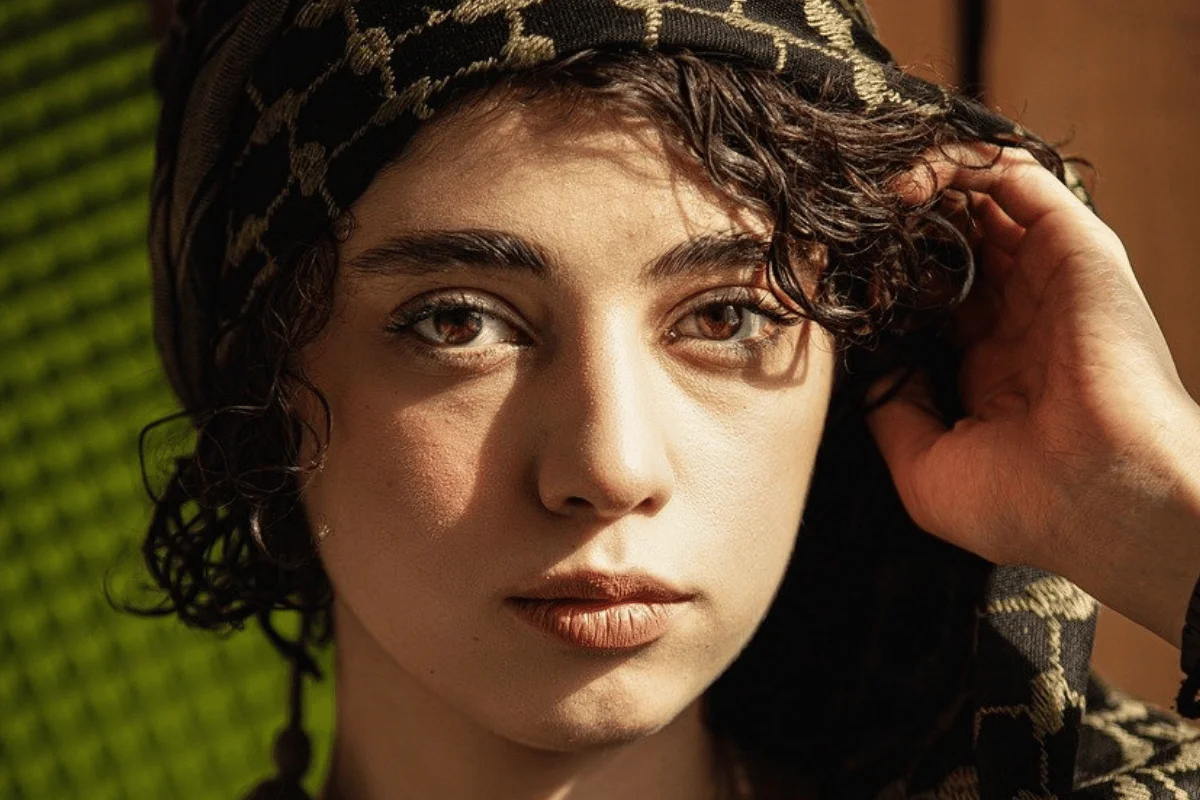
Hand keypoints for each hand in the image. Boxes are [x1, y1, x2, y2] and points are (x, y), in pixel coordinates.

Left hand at [866, 144, 1199, 647]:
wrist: (1104, 500)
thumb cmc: (1024, 504)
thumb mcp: (925, 468)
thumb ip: (890, 412)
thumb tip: (859, 370)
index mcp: (988, 358)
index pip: (930, 289)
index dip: (881, 272)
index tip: (831, 268)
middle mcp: (1019, 310)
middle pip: (954, 235)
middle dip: (898, 217)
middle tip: (845, 214)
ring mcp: (1049, 275)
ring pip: (982, 196)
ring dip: (922, 180)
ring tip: (869, 190)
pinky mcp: (1075, 246)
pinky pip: (1017, 177)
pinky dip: (961, 164)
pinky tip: (905, 182)